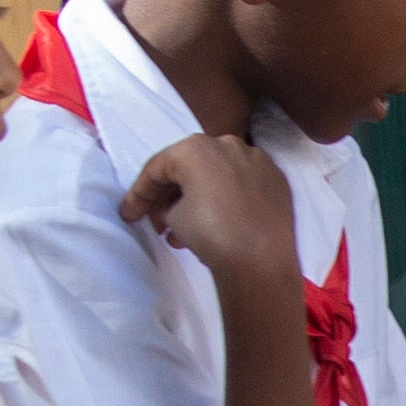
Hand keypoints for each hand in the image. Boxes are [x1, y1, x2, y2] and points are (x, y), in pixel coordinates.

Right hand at [123, 131, 306, 291]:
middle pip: (189, 167)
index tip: (128, 215)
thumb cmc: (211, 233)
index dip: (139, 194)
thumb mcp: (174, 218)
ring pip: (217, 175)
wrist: (262, 261)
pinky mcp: (276, 180)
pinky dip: (227, 200)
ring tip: (185, 233)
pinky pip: (242, 186)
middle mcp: (228, 144)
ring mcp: (257, 160)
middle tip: (157, 223)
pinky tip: (217, 224)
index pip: (158, 168)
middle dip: (170, 196)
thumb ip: (167, 205)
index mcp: (196, 147)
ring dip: (198, 199)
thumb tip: (176, 208)